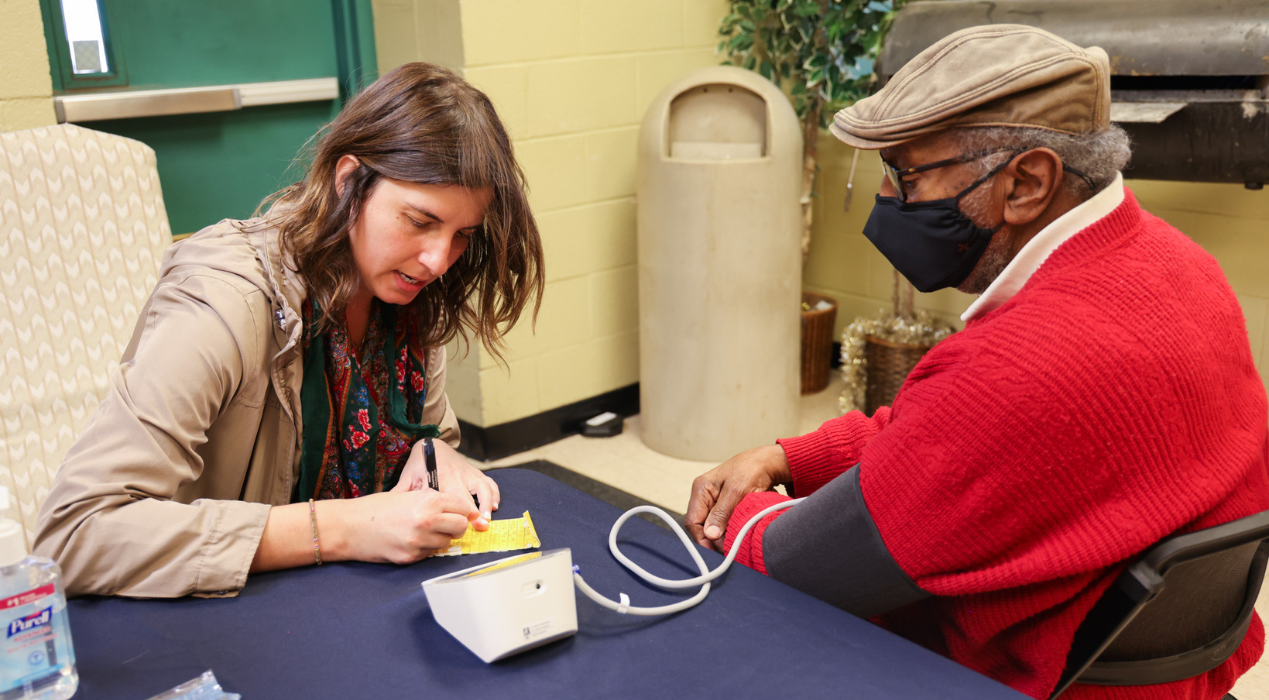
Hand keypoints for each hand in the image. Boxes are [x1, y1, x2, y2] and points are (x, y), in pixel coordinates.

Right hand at [328, 489, 476, 564]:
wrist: (349, 526)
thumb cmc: (377, 508)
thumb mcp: (409, 494)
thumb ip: (434, 501)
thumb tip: (461, 510)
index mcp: (428, 500)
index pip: (463, 507)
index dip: (463, 511)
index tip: (461, 514)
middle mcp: (426, 521)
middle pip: (461, 527)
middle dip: (456, 526)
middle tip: (445, 525)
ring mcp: (419, 541)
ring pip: (447, 543)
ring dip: (440, 539)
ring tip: (422, 532)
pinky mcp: (410, 557)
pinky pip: (429, 554)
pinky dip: (425, 549)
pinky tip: (410, 541)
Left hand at [393, 438, 499, 529]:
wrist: (432, 443)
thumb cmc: (419, 463)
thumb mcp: (408, 477)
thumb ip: (402, 494)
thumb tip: (387, 514)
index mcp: (441, 477)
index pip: (451, 498)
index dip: (457, 512)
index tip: (461, 526)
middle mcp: (458, 475)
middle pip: (469, 496)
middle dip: (476, 512)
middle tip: (480, 527)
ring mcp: (469, 473)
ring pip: (484, 488)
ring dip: (487, 503)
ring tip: (488, 518)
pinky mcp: (476, 473)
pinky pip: (490, 483)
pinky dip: (494, 494)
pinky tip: (494, 506)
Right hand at [685, 444, 791, 551]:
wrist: (769, 463)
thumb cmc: (752, 469)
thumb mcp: (737, 491)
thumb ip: (722, 513)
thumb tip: (710, 534)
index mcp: (701, 489)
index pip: (693, 521)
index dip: (703, 539)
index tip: (718, 551)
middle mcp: (705, 496)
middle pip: (703, 527)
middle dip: (716, 539)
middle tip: (732, 547)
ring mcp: (715, 502)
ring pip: (715, 528)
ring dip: (726, 535)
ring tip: (740, 537)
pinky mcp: (726, 507)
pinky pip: (725, 524)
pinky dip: (733, 530)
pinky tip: (742, 530)